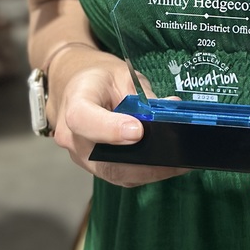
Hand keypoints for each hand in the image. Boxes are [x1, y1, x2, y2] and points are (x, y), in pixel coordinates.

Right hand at [51, 52, 189, 187]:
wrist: (75, 87)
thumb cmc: (99, 78)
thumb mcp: (122, 74)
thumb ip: (143, 97)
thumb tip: (171, 111)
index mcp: (74, 103)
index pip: (84, 120)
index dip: (110, 129)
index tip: (138, 132)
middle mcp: (72, 137)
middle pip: (103, 160)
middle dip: (142, 163)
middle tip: (174, 157)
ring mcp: (80, 156)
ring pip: (113, 173)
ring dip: (147, 172)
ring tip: (178, 164)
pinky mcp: (93, 166)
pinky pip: (117, 175)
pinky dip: (142, 172)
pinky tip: (166, 165)